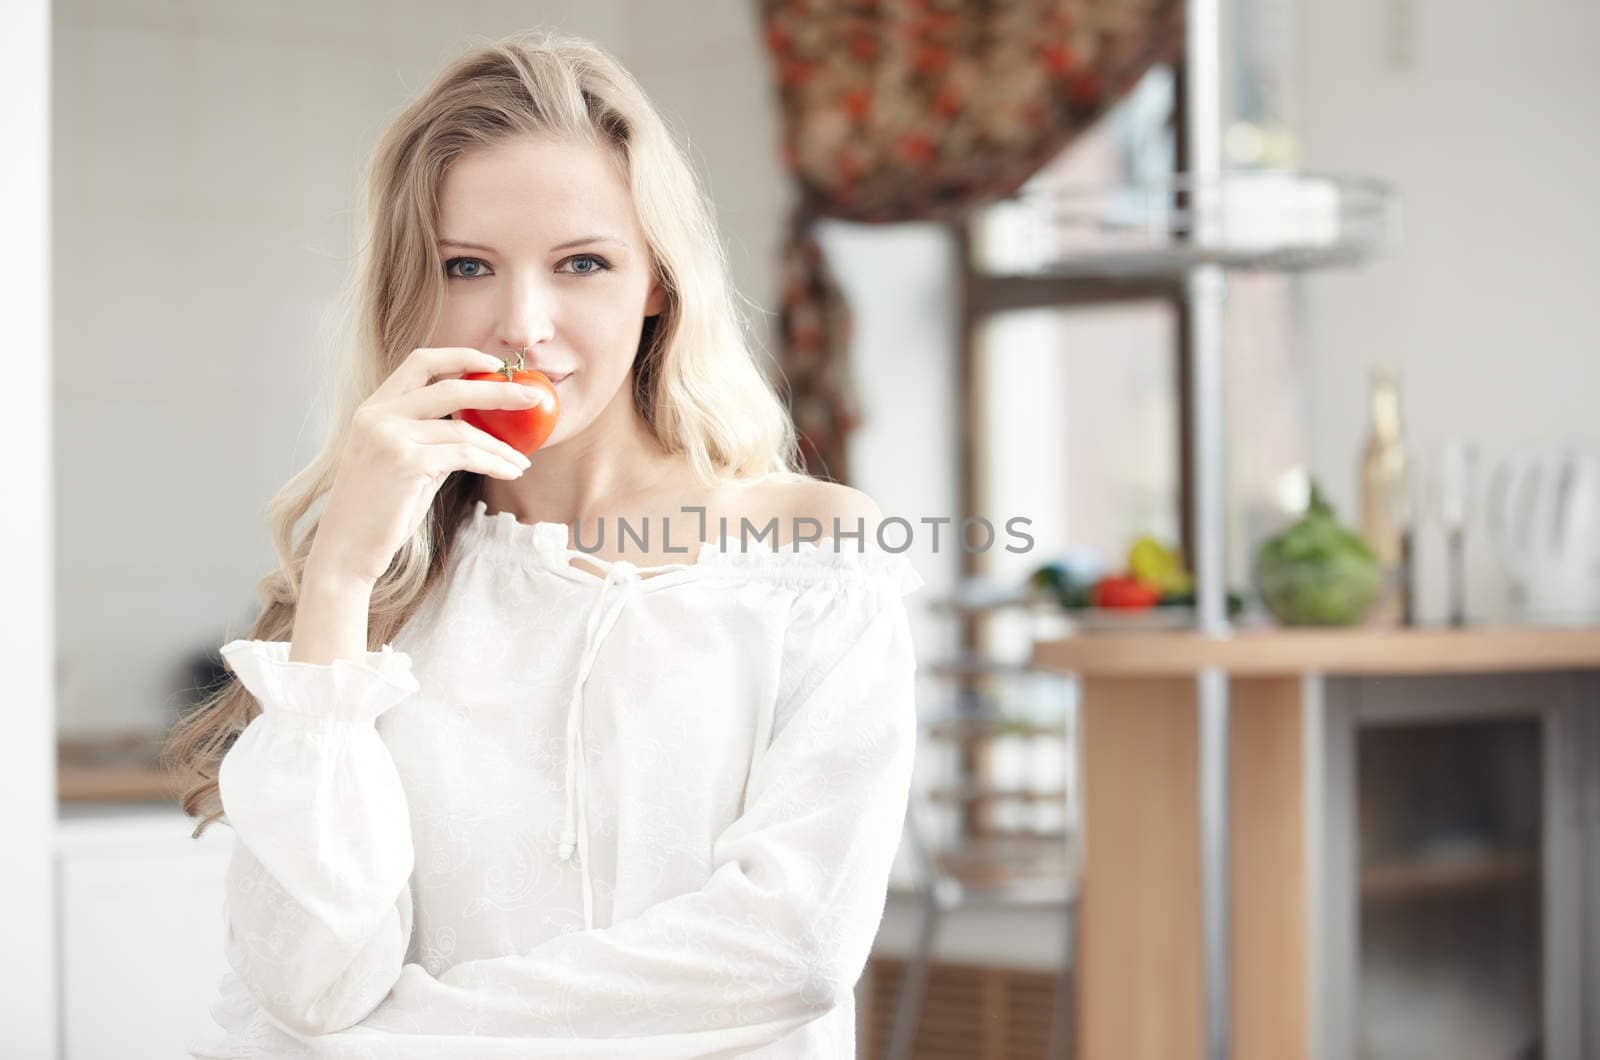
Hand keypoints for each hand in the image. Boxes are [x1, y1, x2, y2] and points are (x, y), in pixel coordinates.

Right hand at [308, 347, 546, 586]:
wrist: (346, 549)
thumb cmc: (378, 511)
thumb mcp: (401, 461)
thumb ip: (428, 438)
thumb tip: (476, 429)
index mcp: (374, 408)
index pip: (420, 362)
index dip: (461, 356)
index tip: (494, 364)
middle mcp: (378, 415)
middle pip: (450, 386)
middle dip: (497, 389)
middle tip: (532, 396)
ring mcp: (390, 437)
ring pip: (464, 430)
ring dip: (501, 446)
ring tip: (521, 461)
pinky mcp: (407, 462)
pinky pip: (465, 455)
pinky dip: (494, 462)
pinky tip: (510, 470)